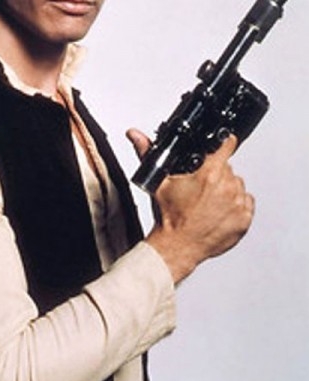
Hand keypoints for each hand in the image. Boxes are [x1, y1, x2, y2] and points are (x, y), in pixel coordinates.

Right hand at [126, 130, 254, 282]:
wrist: (178, 246)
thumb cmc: (170, 218)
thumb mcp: (158, 182)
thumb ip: (146, 153)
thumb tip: (135, 134)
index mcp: (210, 174)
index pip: (227, 146)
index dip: (224, 143)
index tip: (224, 142)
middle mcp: (227, 187)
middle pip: (229, 169)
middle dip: (217, 174)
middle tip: (202, 187)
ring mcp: (238, 204)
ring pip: (238, 185)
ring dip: (228, 190)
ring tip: (210, 201)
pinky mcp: (244, 219)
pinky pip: (246, 203)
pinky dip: (236, 206)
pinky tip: (219, 211)